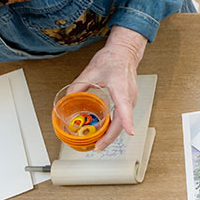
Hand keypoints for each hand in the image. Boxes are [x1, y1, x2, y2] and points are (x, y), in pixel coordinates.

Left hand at [58, 26, 147, 148]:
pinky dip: (114, 127)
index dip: (127, 121)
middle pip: (123, 121)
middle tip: (98, 147)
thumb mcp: (91, 71)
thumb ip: (78, 86)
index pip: (125, 106)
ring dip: (112, 134)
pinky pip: (123, 118)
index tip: (130, 132)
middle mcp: (129, 96)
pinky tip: (105, 131)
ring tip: (99, 142)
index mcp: (121, 87)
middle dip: (110, 137)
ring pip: (123, 122)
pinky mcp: (129, 101)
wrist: (124, 53)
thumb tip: (68, 99)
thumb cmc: (113, 59)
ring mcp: (131, 100)